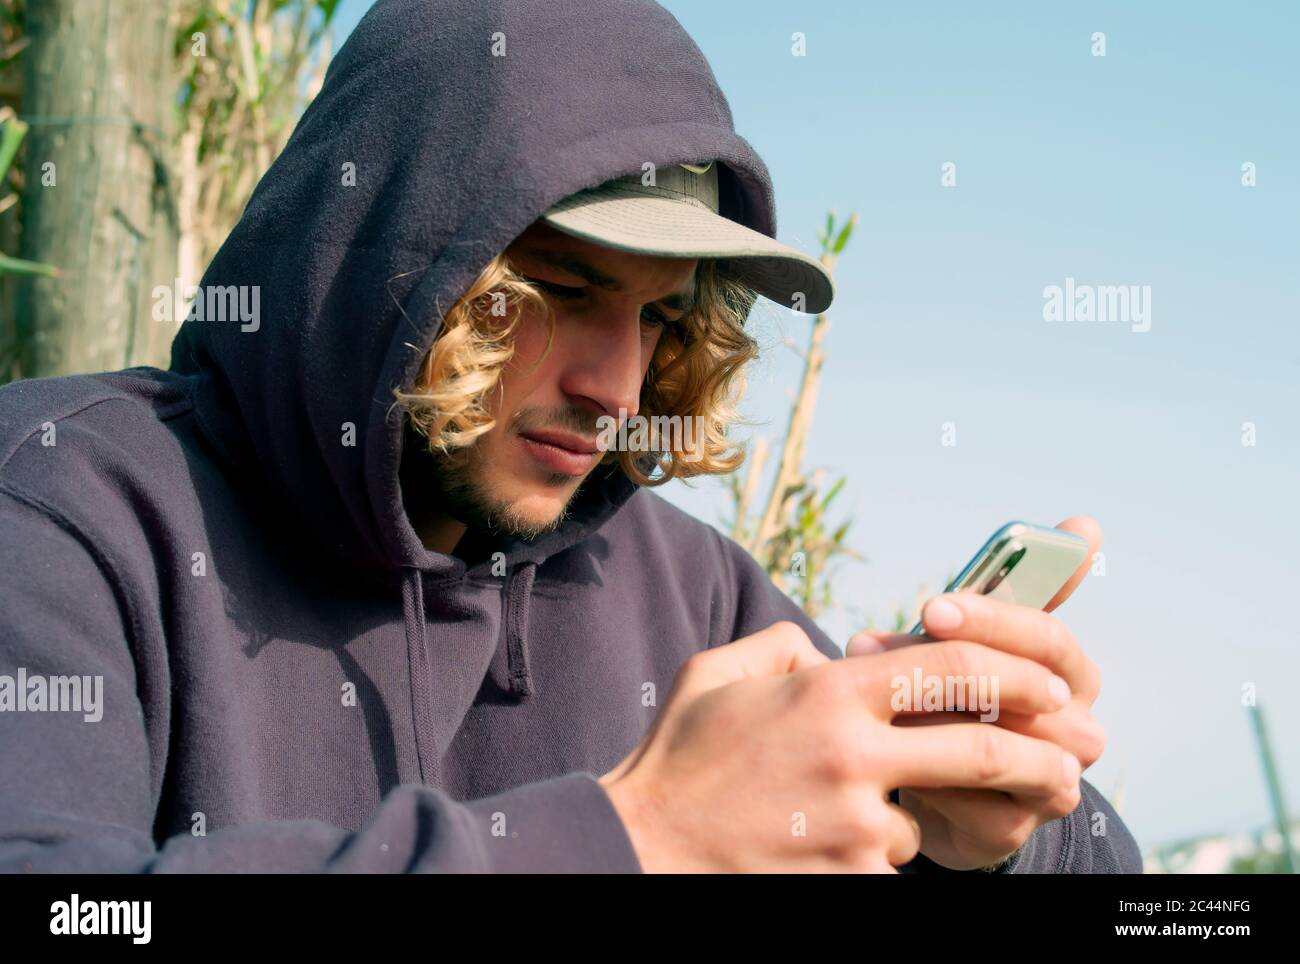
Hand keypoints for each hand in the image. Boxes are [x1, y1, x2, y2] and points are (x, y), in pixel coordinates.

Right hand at [599, 620, 1077, 872]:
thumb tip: (832, 652)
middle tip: (1069, 766)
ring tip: (847, 808)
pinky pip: (886, 859)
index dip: (1015, 670)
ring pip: (924, 815)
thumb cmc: (680, 755)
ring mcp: (854, 825)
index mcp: (828, 692)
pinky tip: (816, 841)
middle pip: (983, 748)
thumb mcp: (723, 672)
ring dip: (909, 812)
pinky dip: (869, 849)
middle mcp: (853, 755)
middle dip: (1040, 757)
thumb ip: (788, 646)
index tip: (1050, 682)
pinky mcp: (849, 878)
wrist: (643, 844)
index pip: (952, 667)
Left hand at [846, 516, 1105, 869]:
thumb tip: (1089, 523)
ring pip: (1000, 744)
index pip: (1048, 638)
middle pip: (1028, 690)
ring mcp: (1052, 782)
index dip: (990, 620)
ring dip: (928, 716)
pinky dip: (923, 771)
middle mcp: (1076, 728)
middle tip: (873, 647)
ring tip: (868, 696)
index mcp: (1070, 674)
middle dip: (948, 666)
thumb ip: (1011, 588)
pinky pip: (971, 798)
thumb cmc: (955, 693)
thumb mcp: (968, 638)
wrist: (937, 785)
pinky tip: (881, 749)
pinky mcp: (1014, 828)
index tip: (930, 605)